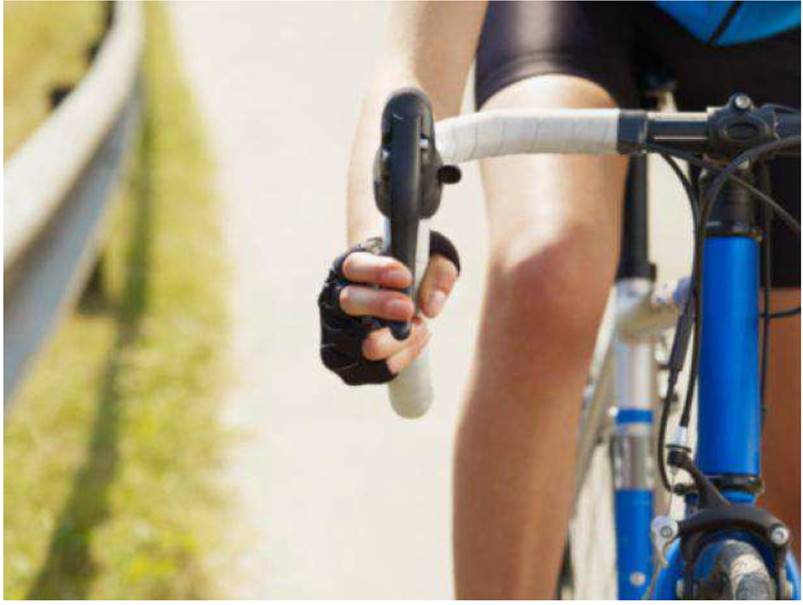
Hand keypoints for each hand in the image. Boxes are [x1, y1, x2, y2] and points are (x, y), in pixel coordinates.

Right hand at [318, 233, 459, 384]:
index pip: (353, 266)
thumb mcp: (431, 265)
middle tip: (409, 308)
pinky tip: (415, 341)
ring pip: (366, 344)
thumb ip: (438, 276)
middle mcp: (334, 299)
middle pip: (349, 301)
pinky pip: (376, 369)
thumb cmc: (409, 279)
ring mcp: (335, 332)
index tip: (405, 277)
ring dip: (401, 339)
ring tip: (420, 325)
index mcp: (349, 268)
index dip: (378, 271)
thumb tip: (431, 308)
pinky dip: (402, 358)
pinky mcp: (344, 362)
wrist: (395, 302)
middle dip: (381, 305)